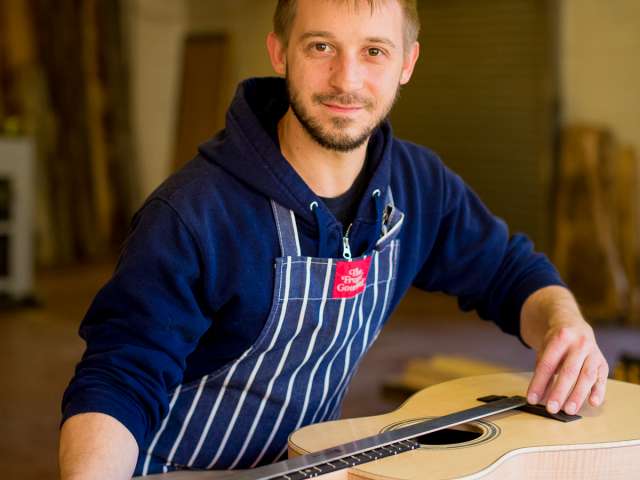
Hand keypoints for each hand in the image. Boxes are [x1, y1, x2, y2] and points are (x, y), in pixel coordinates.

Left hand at [520, 286, 608, 415]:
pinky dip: (598, 391)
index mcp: (560, 338)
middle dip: (559, 392)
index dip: (539, 383)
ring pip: (587, 376)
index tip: (532, 398)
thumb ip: (543, 371)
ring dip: (578, 395)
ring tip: (569, 410)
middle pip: (568, 371)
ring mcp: (593, 352)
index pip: (547, 364)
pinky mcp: (603, 362)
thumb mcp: (545, 349)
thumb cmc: (556, 341)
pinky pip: (602, 378)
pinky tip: (593, 402)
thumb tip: (537, 396)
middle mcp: (579, 344)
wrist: (573, 324)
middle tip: (551, 408)